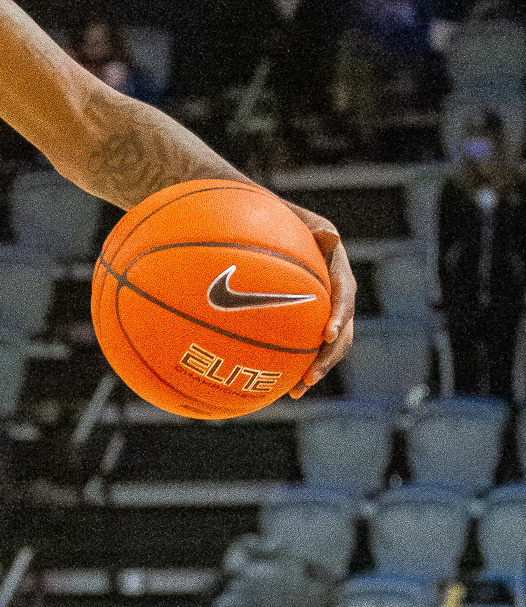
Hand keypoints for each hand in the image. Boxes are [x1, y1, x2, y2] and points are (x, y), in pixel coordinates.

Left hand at [280, 201, 354, 396]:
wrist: (261, 226)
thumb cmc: (276, 217)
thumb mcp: (294, 216)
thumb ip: (310, 226)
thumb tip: (332, 235)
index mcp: (336, 270)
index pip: (344, 295)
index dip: (340, 317)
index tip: (327, 335)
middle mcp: (334, 294)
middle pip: (342, 331)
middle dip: (329, 356)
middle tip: (311, 375)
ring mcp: (321, 311)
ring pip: (327, 346)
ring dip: (317, 369)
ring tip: (298, 390)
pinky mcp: (305, 323)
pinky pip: (306, 348)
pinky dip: (297, 368)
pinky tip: (281, 387)